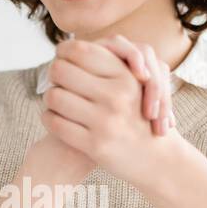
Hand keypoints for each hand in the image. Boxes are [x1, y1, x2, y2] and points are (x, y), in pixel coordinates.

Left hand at [40, 37, 176, 184]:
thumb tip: (69, 46)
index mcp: (127, 76)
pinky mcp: (95, 146)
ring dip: (49, 98)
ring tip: (54, 101)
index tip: (61, 58)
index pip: (80, 50)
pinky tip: (54, 118)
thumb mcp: (136, 86)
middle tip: (55, 80)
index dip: (63, 52)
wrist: (157, 160)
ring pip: (54, 96)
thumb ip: (110, 64)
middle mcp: (117, 96)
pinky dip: (49, 118)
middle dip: (53, 74)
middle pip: (61, 70)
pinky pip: (55, 123)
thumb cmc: (141, 118)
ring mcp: (106, 122)